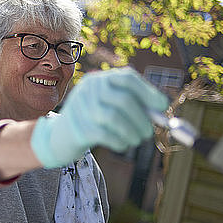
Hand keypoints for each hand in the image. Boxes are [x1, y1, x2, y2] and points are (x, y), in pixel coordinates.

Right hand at [30, 68, 168, 167]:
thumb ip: (133, 104)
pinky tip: (122, 144)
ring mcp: (81, 108)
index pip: (127, 78)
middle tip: (148, 132)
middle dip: (142, 118)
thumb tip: (161, 110)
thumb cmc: (92, 121)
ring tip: (136, 140)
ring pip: (115, 118)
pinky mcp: (78, 128)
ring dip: (132, 132)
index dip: (148, 92)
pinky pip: (106, 134)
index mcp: (99, 79)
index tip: (163, 106)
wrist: (59, 137)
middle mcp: (89, 89)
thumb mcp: (108, 106)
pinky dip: (120, 141)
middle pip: (123, 99)